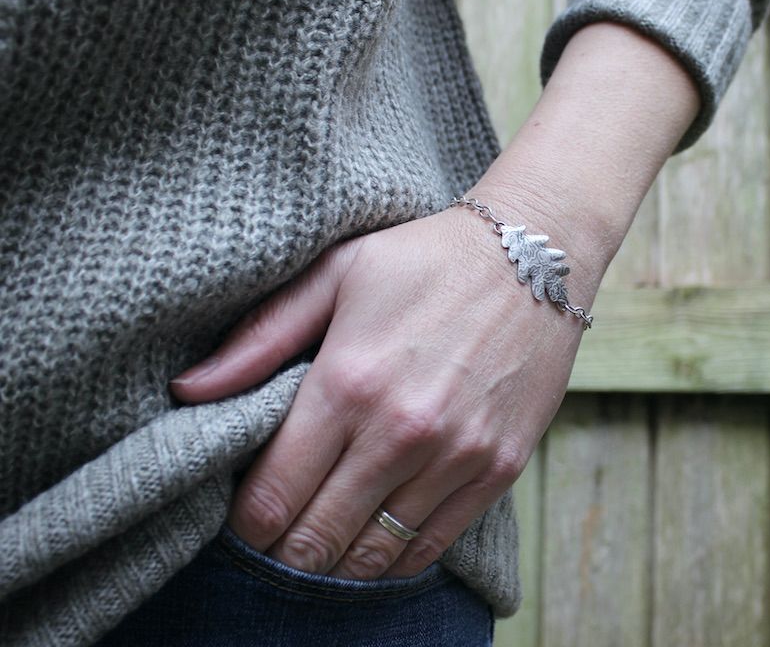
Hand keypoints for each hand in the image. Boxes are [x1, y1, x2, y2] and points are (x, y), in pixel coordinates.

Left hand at [169, 199, 592, 579]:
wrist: (532, 257)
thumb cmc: (426, 260)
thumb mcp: (337, 274)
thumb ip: (260, 337)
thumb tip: (188, 390)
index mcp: (348, 382)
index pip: (272, 497)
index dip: (246, 523)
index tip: (246, 515)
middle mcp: (401, 432)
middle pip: (316, 540)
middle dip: (285, 550)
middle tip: (279, 533)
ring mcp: (456, 456)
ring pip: (372, 556)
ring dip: (337, 561)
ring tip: (325, 538)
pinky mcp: (498, 468)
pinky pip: (430, 547)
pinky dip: (394, 559)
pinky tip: (376, 538)